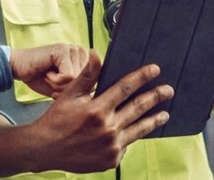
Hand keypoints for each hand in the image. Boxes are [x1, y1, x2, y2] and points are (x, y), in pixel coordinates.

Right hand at [10, 44, 87, 97]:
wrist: (19, 68)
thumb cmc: (39, 78)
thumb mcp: (63, 87)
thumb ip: (79, 88)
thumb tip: (91, 94)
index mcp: (83, 59)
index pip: (92, 82)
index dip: (74, 91)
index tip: (59, 86)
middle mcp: (80, 52)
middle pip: (84, 83)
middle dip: (65, 88)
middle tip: (52, 79)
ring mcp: (72, 49)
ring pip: (76, 80)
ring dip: (59, 84)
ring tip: (49, 75)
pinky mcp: (63, 50)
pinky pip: (68, 76)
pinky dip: (55, 81)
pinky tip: (47, 72)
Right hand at [26, 51, 173, 172]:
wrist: (45, 150)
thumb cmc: (56, 120)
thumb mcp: (69, 94)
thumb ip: (87, 75)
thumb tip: (96, 53)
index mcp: (97, 110)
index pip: (126, 88)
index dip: (142, 77)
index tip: (155, 69)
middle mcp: (107, 129)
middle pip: (138, 108)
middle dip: (156, 97)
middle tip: (169, 90)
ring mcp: (111, 147)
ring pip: (139, 129)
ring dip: (153, 119)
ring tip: (164, 114)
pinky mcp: (112, 160)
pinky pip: (127, 145)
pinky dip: (133, 136)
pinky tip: (138, 130)